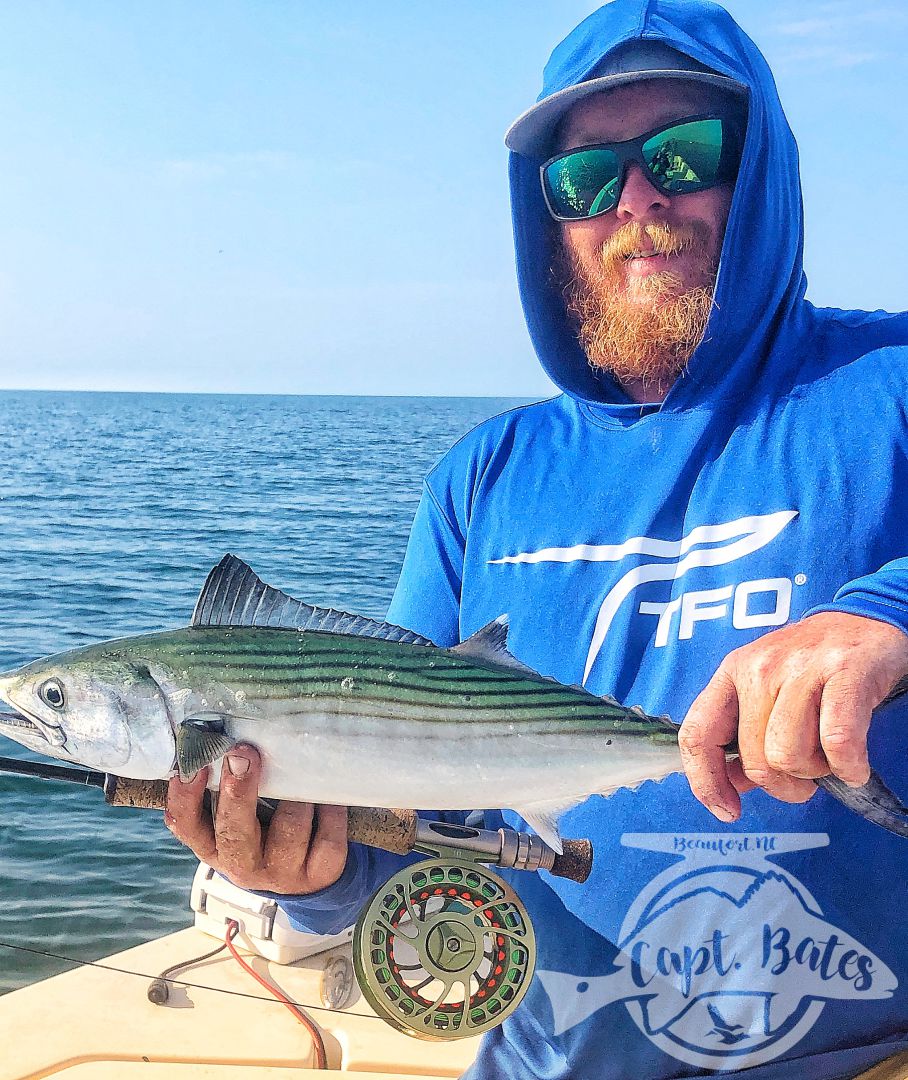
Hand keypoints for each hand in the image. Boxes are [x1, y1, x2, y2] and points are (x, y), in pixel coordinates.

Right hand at [164, 743, 347, 894]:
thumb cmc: (261, 827)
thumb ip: (225, 783)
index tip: (196, 764)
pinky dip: (331, 812)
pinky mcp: (318, 874)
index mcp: (213, 845)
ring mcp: (281, 873)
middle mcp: (242, 864)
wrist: (303, 873)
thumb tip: (219, 731)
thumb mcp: (235, 813)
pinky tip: (329, 796)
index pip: (187, 825)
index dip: (187, 797)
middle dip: (238, 791)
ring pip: (290, 830)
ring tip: (304, 768)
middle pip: (234, 832)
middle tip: (243, 752)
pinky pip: (328, 838)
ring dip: (297, 797)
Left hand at [679, 612, 907, 821]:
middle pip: (754, 759)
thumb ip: (743, 733)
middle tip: (806, 777)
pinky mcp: (845, 672)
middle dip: (784, 786)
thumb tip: (730, 785)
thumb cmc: (814, 665)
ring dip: (815, 773)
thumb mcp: (766, 688)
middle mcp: (759, 667)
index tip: (727, 810)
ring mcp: (801, 667)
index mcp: (732, 672)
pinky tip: (853, 765)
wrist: (867, 619)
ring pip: (789, 755)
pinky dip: (848, 767)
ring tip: (828, 759)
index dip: (706, 782)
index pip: (697, 734)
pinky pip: (837, 742)